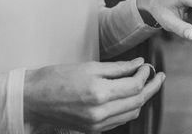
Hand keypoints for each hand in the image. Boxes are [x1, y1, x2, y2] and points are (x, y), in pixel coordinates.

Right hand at [24, 58, 163, 132]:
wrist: (33, 99)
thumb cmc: (57, 79)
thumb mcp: (89, 67)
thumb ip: (117, 68)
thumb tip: (138, 64)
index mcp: (99, 94)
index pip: (135, 86)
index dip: (146, 75)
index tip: (147, 66)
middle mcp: (100, 113)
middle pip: (137, 101)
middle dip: (151, 88)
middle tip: (158, 76)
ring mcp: (96, 124)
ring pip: (131, 113)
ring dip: (142, 99)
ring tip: (147, 84)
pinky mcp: (92, 129)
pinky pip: (119, 120)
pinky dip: (128, 107)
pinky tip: (130, 96)